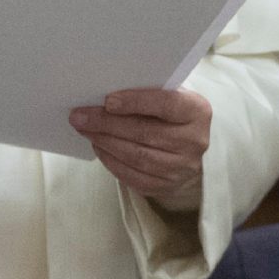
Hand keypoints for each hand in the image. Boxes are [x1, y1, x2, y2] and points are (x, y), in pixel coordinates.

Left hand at [70, 88, 210, 209]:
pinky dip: (111, 162)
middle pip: (145, 133)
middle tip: (80, 116)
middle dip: (107, 124)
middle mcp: (194, 141)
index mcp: (197, 111)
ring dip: (105, 142)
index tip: (108, 100)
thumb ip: (146, 91)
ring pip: (137, 156)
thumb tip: (103, 94)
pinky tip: (99, 147)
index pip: (166, 105)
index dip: (136, 102)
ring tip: (85, 130)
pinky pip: (134, 176)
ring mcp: (182, 168)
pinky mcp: (168, 186)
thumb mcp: (169, 95)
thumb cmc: (172, 113)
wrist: (190, 145)